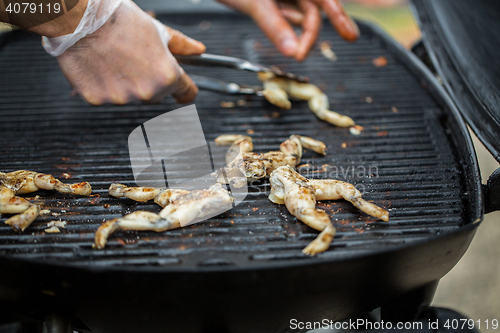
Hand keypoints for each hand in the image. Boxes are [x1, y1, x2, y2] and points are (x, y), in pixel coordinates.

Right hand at [55, 0, 204, 104]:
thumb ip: (180, 45)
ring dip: (125, 83)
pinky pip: (105, 96)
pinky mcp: (97, 100)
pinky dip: (102, 84)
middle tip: (135, 58)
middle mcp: (147, 91)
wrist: (80, 17)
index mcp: (166, 75)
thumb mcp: (157, 30)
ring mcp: (122, 98)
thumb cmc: (118, 20)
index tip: (185, 92)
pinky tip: (98, 65)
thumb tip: (198, 50)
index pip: (186, 92)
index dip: (186, 91)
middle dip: (150, 80)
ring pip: (130, 96)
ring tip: (113, 57)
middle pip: (156, 94)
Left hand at [217, 0, 357, 60]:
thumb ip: (276, 27)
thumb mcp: (255, 4)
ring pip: (298, 13)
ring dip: (288, 26)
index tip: (351, 38)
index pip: (326, 0)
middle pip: (313, 10)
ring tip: (265, 14)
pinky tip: (265, 11)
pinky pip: (284, 12)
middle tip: (300, 56)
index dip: (341, 17)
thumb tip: (294, 52)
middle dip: (307, 33)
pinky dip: (279, 20)